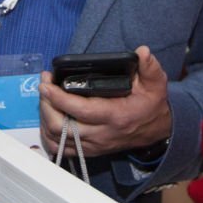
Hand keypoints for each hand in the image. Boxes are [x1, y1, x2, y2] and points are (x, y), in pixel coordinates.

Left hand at [38, 45, 172, 158]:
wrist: (158, 130)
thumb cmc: (151, 104)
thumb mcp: (155, 83)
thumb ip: (149, 67)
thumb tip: (142, 51)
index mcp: (115, 115)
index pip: (80, 110)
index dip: (58, 97)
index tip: (46, 82)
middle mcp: (102, 134)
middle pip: (61, 127)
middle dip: (46, 105)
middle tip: (44, 85)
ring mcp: (94, 145)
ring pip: (57, 139)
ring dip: (45, 118)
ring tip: (45, 98)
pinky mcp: (90, 151)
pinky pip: (62, 149)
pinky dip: (49, 135)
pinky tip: (48, 118)